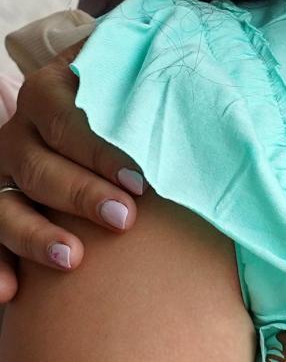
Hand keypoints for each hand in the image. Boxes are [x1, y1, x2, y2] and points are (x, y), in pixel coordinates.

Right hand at [0, 41, 143, 297]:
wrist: (100, 97)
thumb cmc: (131, 90)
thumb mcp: (135, 69)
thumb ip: (153, 72)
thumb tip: (192, 78)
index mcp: (49, 91)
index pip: (69, 122)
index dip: (102, 152)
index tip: (140, 179)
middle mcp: (19, 132)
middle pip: (40, 167)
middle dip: (81, 196)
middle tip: (124, 218)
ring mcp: (3, 171)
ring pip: (6, 207)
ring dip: (35, 235)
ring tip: (72, 258)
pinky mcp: (0, 204)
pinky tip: (12, 292)